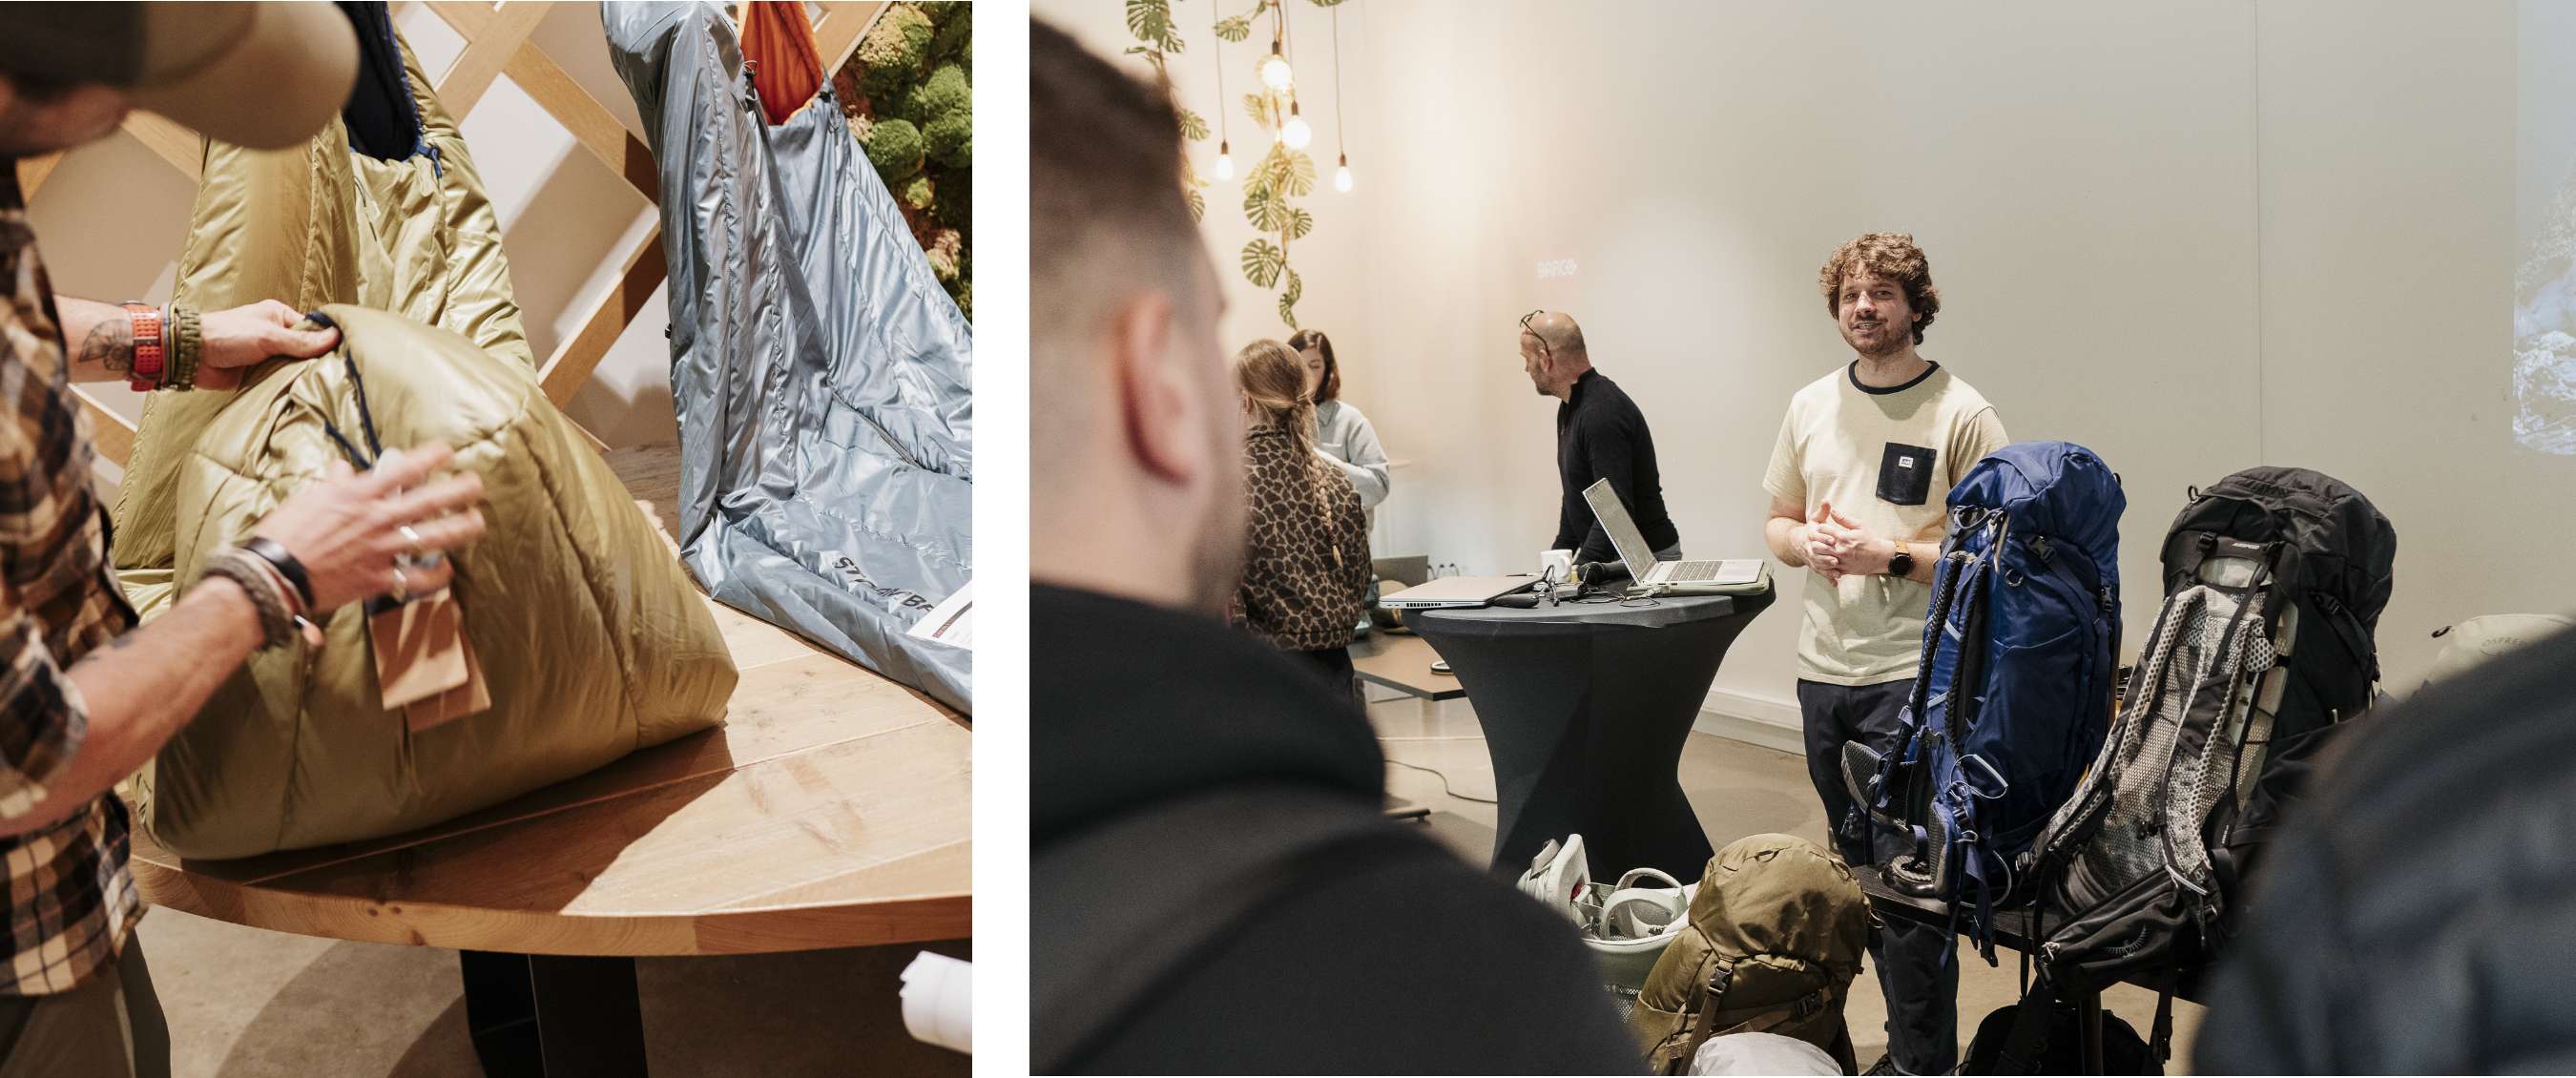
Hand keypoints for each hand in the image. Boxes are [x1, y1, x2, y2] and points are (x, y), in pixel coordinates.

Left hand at [195, 301, 340, 389]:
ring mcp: (269, 356)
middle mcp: (276, 335)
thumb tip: (337, 337)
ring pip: (295, 368)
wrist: (191, 356)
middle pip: (307, 351)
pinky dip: (288, 387)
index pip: (313, 330)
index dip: (327, 342)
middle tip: (335, 376)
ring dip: (301, 377)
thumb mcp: (268, 336)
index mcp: (279, 317)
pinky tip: (303, 394)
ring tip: (322, 388)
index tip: (344, 356)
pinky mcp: (260, 375)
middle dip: (315, 363)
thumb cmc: (227, 335)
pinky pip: (281, 382)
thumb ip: (302, 341)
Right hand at [248, 442, 487, 612]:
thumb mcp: (310, 498)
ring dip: (460, 529)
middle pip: (429, 501)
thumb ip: (335, 483)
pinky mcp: (379, 578)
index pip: (404, 470)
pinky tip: (449, 569)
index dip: (431, 457)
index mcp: (359, 495)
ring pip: (433, 537)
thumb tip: (344, 469)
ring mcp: (381, 549)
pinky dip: (437, 574)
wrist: (274, 573)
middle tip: (478, 484)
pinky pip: (418, 578)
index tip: (449, 451)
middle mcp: (376, 519)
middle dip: (459, 490)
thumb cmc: (287, 532)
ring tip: (478, 521)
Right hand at [1800, 502, 1845, 585]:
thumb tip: (1826, 501)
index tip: (1833, 539)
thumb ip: (1823, 511)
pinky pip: (1821, 573)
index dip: (1824, 538)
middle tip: (1836, 558)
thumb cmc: (1810, 530)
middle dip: (1826, 556)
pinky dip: (1828, 578)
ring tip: (1837, 571)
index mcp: (1811, 535)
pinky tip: (1835, 582)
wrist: (1797, 543)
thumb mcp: (1815, 520)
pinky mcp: (1815, 566)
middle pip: (1817, 552)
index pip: (1816, 537)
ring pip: (1819, 564)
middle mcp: (1810, 548)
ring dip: (1827, 569)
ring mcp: (1812, 558)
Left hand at [1811, 503, 1893, 577]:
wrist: (1881, 557)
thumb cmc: (1870, 539)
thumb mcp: (1860, 525)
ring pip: (1821, 557)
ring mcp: (1841, 561)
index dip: (1820, 527)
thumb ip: (1844, 519)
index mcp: (1843, 537)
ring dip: (1819, 553)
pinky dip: (1825, 564)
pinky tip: (1825, 559)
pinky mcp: (1843, 570)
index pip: (1823, 530)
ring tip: (1820, 548)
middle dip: (1816, 540)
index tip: (1821, 527)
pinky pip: (1829, 569)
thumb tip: (1832, 510)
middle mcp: (1840, 550)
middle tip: (1816, 538)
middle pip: (1819, 544)